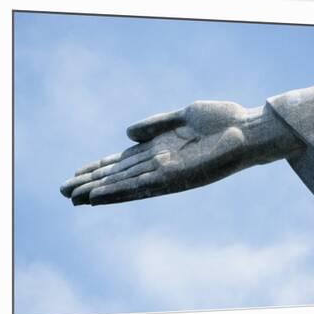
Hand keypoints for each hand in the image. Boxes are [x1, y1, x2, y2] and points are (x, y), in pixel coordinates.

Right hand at [60, 101, 251, 205]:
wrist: (249, 130)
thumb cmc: (222, 121)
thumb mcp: (183, 115)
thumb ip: (154, 124)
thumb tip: (125, 134)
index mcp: (160, 149)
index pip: (123, 161)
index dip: (99, 167)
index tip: (78, 172)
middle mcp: (159, 164)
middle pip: (118, 175)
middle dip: (91, 182)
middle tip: (64, 191)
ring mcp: (166, 173)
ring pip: (124, 184)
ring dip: (98, 191)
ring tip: (72, 197)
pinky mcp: (174, 178)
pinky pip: (140, 187)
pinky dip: (117, 192)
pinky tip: (97, 196)